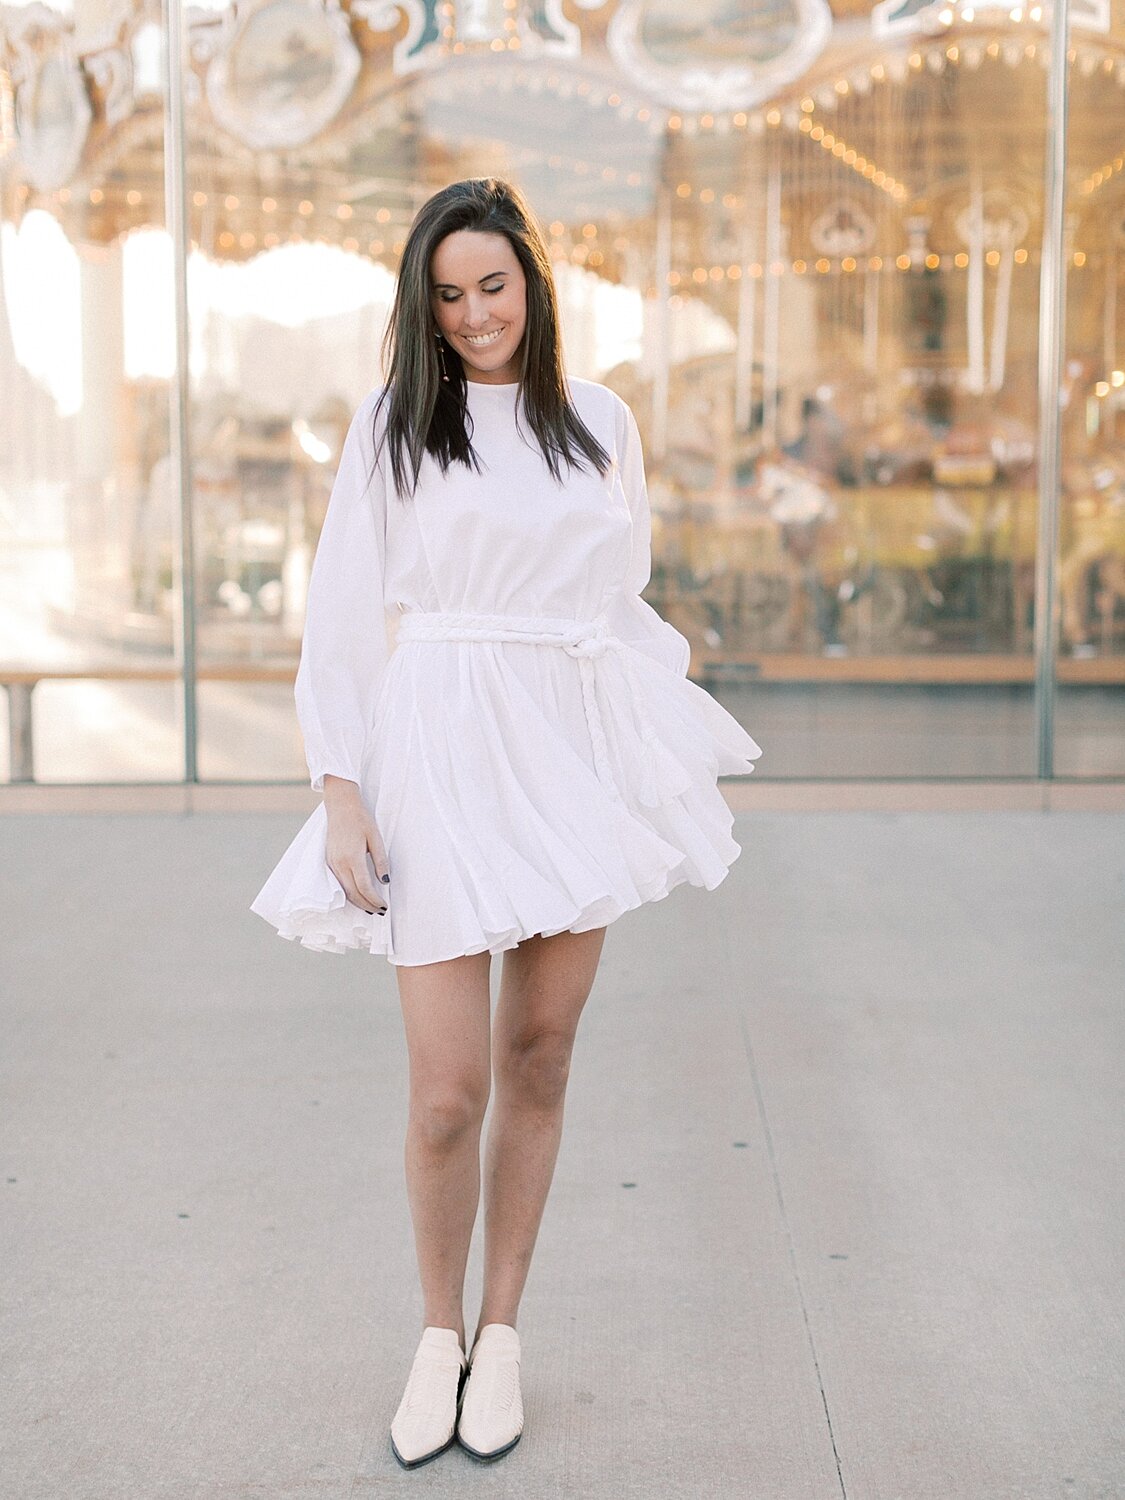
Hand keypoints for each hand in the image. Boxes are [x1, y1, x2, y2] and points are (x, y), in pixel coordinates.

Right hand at [323, 776, 389, 914]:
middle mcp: (339, 864)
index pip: (364, 888)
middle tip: (380, 911)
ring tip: (371, 908)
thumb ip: (380, 861)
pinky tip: (358, 895)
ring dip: (357, 902)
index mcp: (352, 858)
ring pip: (344, 891)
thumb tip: (385, 881)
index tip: (384, 906)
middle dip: (366, 905)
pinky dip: (349, 893)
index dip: (374, 900)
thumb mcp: (375, 838)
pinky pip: (338, 883)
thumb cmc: (360, 819)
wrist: (340, 806)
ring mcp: (332, 863)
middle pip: (352, 894)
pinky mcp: (329, 862)